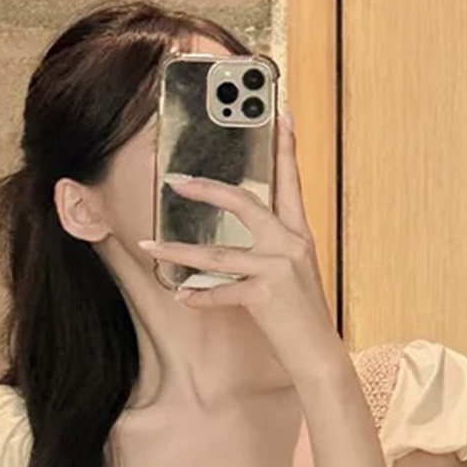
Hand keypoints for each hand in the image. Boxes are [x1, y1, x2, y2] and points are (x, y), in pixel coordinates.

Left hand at [136, 105, 345, 384]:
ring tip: (150, 248)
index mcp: (298, 234)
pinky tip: (181, 296)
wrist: (317, 353)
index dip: (286, 148)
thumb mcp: (290, 274)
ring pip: (218, 254)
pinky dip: (199, 296)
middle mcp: (290, 244)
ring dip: (178, 252)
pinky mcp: (267, 295)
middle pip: (244, 204)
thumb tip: (235, 242)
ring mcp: (279, 268)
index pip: (290, 182)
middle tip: (175, 181)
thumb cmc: (300, 315)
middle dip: (206, 191)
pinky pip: (222, 292)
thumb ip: (269, 251)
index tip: (281, 113)